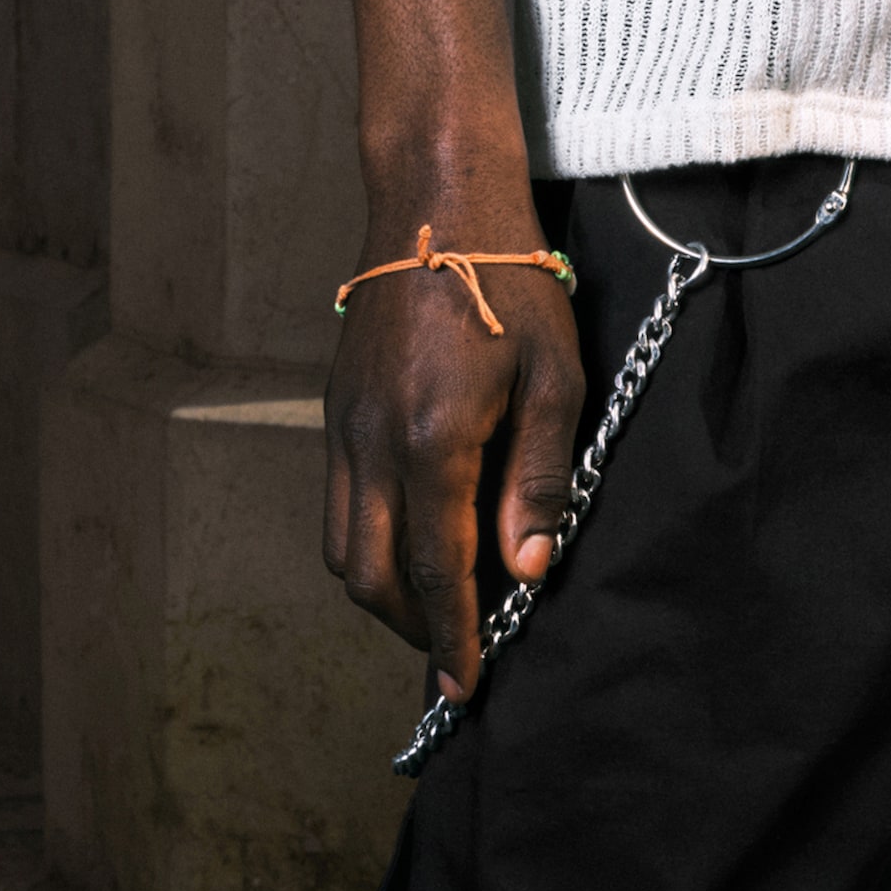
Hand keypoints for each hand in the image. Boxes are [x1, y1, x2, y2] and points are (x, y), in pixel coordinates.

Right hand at [323, 189, 585, 705]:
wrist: (436, 203)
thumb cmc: (510, 287)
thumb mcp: (555, 383)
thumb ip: (540, 484)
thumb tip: (526, 573)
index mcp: (432, 437)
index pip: (436, 568)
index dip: (454, 637)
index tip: (467, 687)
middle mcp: (372, 441)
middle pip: (371, 577)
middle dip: (414, 628)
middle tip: (461, 650)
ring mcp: (343, 428)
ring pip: (343, 549)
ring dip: (386, 593)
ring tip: (440, 606)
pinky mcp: (335, 415)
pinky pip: (339, 508)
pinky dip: (370, 548)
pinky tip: (415, 546)